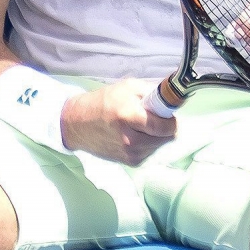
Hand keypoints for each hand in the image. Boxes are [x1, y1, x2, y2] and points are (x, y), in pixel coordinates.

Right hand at [59, 78, 176, 163]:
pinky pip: (151, 151)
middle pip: (167, 137)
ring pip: (160, 145)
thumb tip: (173, 98)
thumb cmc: (102, 102)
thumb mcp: (127, 87)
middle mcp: (130, 139)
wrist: (76, 124)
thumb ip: (152, 92)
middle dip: (165, 127)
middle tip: (153, 118)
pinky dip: (148, 143)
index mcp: (128, 116)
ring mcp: (130, 153)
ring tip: (140, 126)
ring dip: (157, 135)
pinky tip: (135, 135)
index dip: (171, 119)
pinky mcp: (130, 162)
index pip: (165, 127)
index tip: (168, 114)